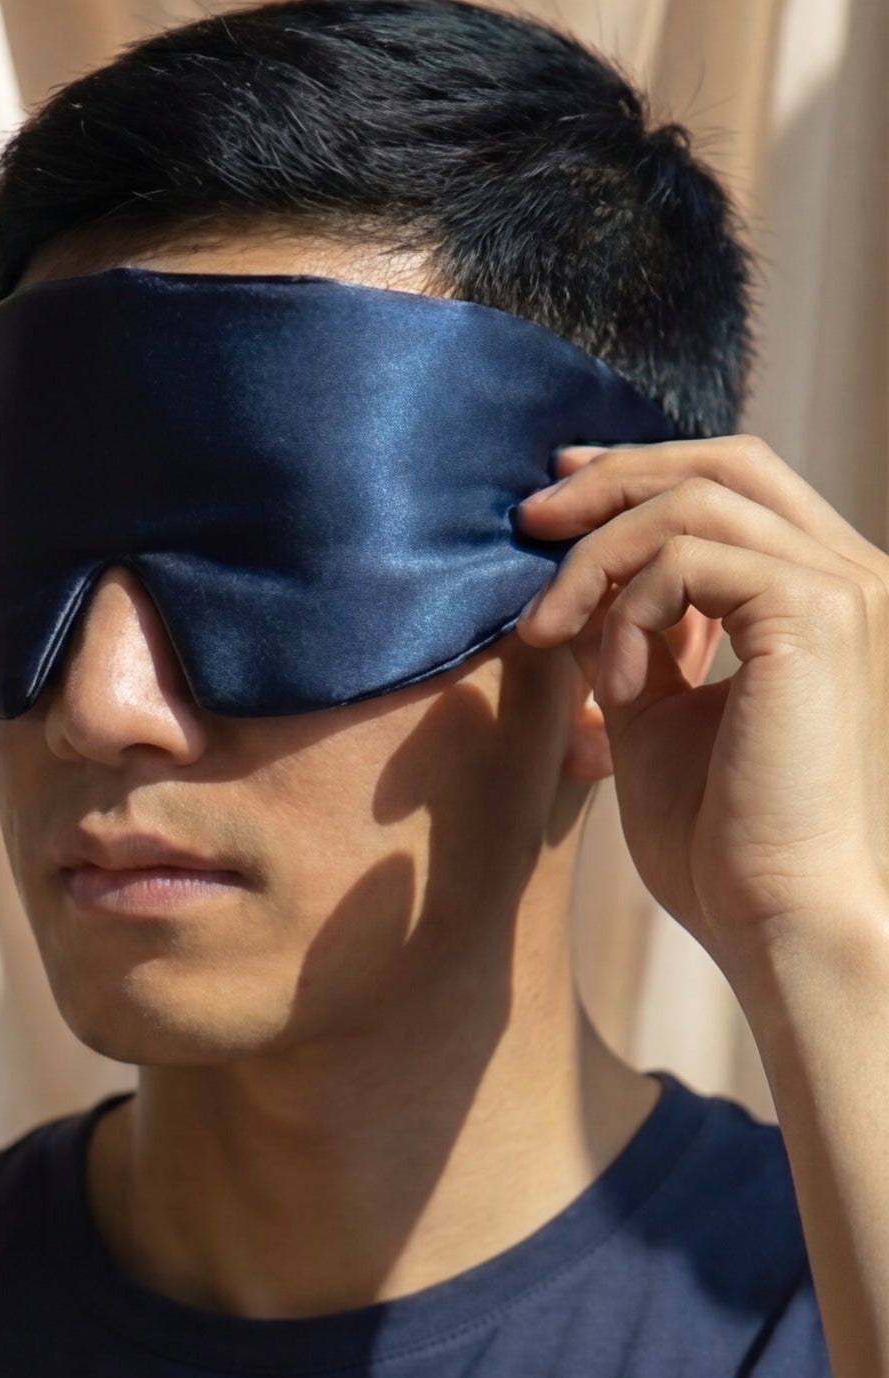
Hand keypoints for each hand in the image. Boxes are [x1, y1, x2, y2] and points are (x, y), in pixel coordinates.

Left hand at [515, 435, 888, 981]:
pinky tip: (611, 693)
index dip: (640, 473)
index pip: (737, 483)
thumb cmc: (720, 840)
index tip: (556, 499)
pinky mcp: (815, 615)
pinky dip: (625, 616)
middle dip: (610, 482)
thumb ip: (630, 637)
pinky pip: (686, 561)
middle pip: (723, 464)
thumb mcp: (655, 712)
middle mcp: (851, 575)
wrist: (774, 913)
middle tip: (526, 523)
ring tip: (547, 637)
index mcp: (819, 595)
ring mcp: (844, 589)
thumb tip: (575, 582)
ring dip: (594, 564)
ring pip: (693, 504)